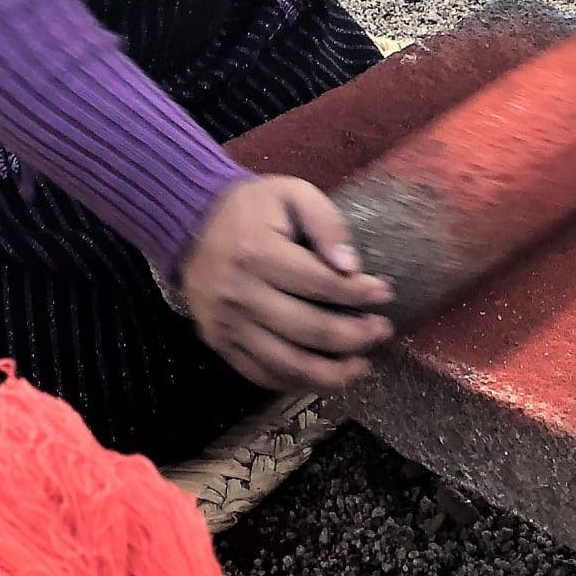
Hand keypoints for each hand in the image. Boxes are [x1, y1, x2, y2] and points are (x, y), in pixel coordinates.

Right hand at [180, 174, 393, 395]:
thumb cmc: (251, 207)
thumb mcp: (292, 193)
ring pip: (287, 364)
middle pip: (309, 329)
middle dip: (355, 336)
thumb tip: (351, 267)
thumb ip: (326, 223)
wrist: (191, 224)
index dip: (359, 294)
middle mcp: (239, 293)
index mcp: (257, 253)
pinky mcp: (219, 342)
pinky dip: (297, 382)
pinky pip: (262, 374)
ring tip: (360, 367)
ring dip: (331, 373)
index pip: (320, 284)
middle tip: (381, 331)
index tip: (385, 294)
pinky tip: (324, 376)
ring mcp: (226, 324)